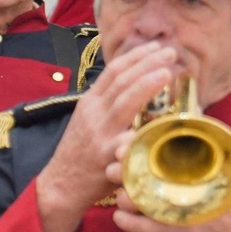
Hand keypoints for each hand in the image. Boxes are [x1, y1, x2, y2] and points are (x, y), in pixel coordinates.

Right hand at [34, 42, 177, 231]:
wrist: (60, 185)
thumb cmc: (79, 154)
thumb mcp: (87, 121)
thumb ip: (107, 105)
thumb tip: (134, 88)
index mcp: (90, 102)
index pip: (113, 71)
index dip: (136, 56)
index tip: (155, 47)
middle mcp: (94, 113)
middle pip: (122, 81)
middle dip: (147, 63)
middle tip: (170, 52)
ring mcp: (101, 133)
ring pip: (124, 102)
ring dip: (147, 84)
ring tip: (166, 71)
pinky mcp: (107, 154)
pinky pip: (128, 139)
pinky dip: (144, 128)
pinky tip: (162, 120)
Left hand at [111, 158, 230, 231]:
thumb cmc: (215, 205)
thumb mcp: (207, 179)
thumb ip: (183, 165)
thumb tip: (145, 148)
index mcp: (198, 167)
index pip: (163, 150)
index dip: (139, 147)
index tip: (121, 148)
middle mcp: (194, 184)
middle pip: (152, 172)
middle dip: (126, 171)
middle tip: (113, 171)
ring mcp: (189, 208)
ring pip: (147, 201)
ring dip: (127, 199)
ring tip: (121, 198)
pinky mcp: (185, 231)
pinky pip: (151, 228)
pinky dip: (132, 224)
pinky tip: (119, 219)